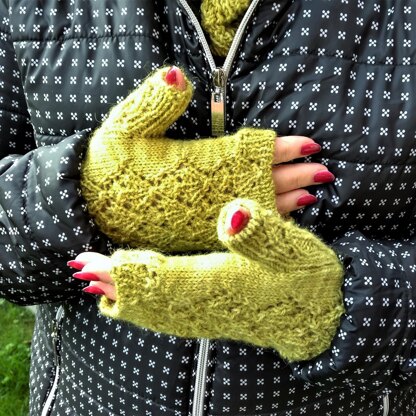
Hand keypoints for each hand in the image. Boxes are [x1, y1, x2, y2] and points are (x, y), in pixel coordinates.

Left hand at [69, 198, 343, 361]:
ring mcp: (211, 312)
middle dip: (114, 282)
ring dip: (127, 297)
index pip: (155, 276)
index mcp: (218, 280)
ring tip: (100, 290)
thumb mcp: (294, 251)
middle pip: (149, 294)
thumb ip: (261, 234)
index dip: (120, 269)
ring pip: (157, 309)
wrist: (326, 317)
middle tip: (83, 273)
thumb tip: (231, 214)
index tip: (89, 263)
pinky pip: (172, 316)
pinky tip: (142, 307)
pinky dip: (149, 310)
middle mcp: (207, 300)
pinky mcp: (219, 314)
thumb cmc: (311, 283)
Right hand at [81, 66, 334, 252]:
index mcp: (195, 164)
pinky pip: (241, 230)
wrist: (96, 208)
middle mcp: (206, 193)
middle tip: (325, 171)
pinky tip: (283, 224)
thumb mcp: (122, 128)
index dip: (280, 149)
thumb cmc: (110, 169)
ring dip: (287, 201)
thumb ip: (152, 103)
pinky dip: (265, 225)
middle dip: (294, 175)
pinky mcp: (200, 234)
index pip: (248, 153)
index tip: (309, 145)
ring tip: (314, 195)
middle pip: (259, 182)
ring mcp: (205, 216)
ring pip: (255, 208)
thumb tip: (180, 74)